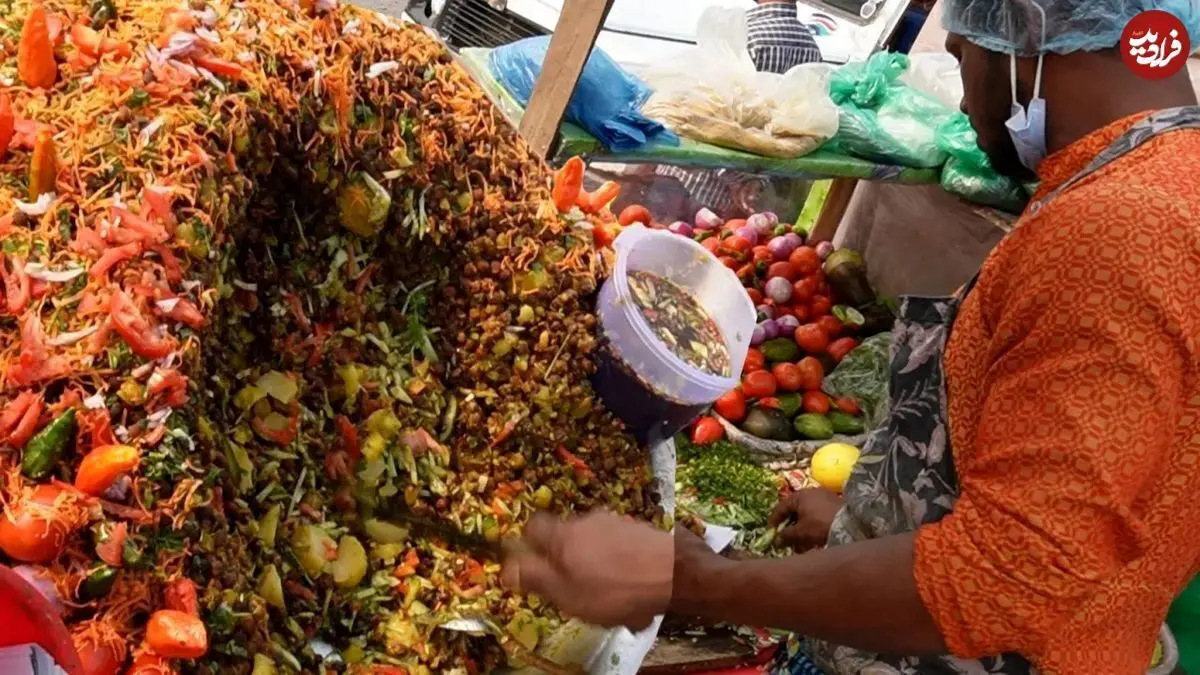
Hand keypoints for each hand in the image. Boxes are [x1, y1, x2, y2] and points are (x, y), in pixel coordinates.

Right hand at [501, 511, 672, 630]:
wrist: (675, 574)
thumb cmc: (614, 589)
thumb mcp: (566, 594)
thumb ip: (535, 578)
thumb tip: (506, 567)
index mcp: (563, 534)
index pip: (533, 526)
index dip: (527, 544)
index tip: (534, 565)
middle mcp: (587, 520)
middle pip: (566, 537)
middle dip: (568, 562)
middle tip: (576, 591)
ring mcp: (616, 522)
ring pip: (595, 546)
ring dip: (598, 568)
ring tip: (611, 599)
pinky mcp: (640, 529)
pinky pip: (620, 551)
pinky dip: (621, 568)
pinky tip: (632, 592)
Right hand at [768, 488, 843, 552]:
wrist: (851, 524)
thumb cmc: (821, 525)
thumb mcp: (800, 532)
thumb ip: (786, 536)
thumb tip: (776, 541)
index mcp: (799, 495)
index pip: (780, 508)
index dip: (773, 522)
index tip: (771, 534)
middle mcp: (810, 492)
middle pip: (794, 510)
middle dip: (789, 526)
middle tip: (786, 540)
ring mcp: (823, 496)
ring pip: (806, 513)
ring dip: (801, 527)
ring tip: (801, 542)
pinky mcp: (833, 503)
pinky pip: (817, 514)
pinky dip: (812, 524)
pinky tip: (814, 537)